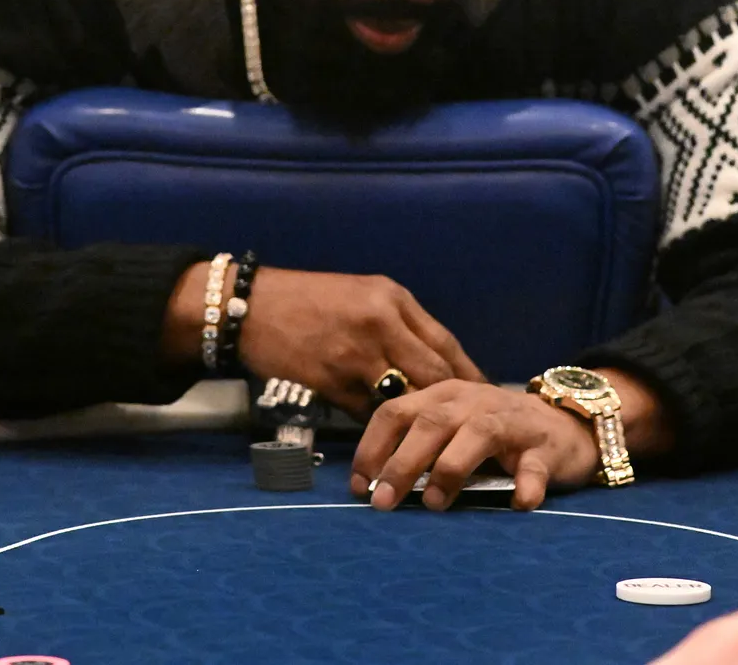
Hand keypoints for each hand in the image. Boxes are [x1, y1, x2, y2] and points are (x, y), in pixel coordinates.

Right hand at [231, 268, 483, 419]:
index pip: (444, 342)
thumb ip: (398, 325)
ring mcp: (356, 355)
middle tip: (467, 427)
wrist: (251, 307)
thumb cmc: (309, 300)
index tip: (486, 396)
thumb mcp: (363, 295)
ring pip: (405, 398)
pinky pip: (369, 414)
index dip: (468, 373)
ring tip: (435, 441)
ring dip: (419, 423)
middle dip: (453, 404)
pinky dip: (383, 428)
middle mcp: (380, 324)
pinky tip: (391, 440)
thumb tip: (433, 363)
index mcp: (392, 299)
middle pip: (433, 373)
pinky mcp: (332, 382)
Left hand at [350, 380, 599, 510]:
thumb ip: (417, 446)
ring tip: (433, 503)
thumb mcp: (451, 428)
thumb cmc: (494, 434)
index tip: (358, 485)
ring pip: (477, 435)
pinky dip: (526, 484)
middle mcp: (472, 402)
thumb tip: (370, 486)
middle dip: (402, 462)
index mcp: (442, 396)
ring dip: (451, 468)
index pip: (395, 411)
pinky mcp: (544, 446)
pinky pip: (534, 465)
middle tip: (382, 502)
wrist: (564, 425)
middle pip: (431, 423)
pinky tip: (519, 503)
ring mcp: (510, 421)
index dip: (371, 447)